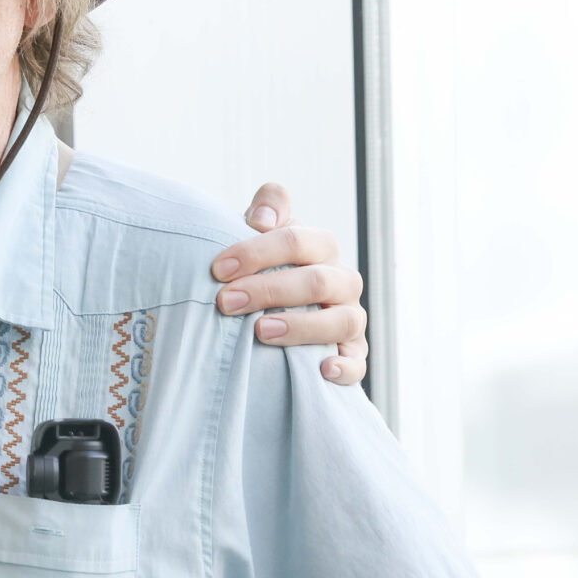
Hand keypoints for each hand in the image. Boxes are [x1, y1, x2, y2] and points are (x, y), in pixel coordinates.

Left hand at [212, 184, 368, 385]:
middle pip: (318, 281)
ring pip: (344, 320)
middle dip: (270, 290)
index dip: (257, 251)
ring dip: (302, 327)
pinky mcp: (353, 354)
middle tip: (226, 302)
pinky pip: (359, 364)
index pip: (297, 240)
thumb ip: (267, 208)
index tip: (218, 268)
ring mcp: (350, 318)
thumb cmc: (267, 268)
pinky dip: (345, 367)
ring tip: (261, 332)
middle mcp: (342, 281)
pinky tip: (320, 370)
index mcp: (321, 247)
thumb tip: (263, 219)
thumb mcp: (262, 233)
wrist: (280, 308)